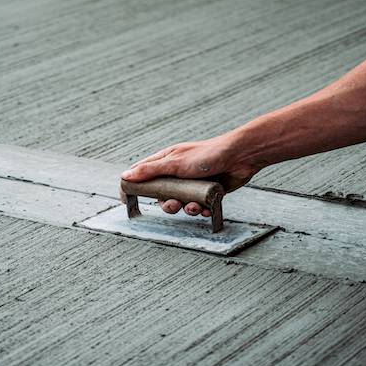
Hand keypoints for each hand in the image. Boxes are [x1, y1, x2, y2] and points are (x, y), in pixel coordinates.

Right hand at [120, 135, 259, 215]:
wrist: (239, 157)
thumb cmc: (207, 154)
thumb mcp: (175, 163)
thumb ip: (150, 171)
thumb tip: (126, 175)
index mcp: (166, 161)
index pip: (142, 173)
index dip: (132, 186)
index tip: (125, 199)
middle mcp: (177, 172)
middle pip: (161, 194)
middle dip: (166, 204)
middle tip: (173, 204)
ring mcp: (191, 183)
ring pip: (179, 203)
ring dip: (186, 209)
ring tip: (194, 206)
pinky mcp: (205, 192)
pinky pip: (197, 206)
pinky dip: (200, 210)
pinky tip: (205, 208)